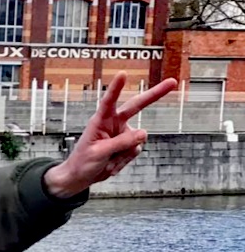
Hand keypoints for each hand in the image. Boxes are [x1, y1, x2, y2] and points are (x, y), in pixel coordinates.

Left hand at [43, 76, 175, 196]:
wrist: (80, 177)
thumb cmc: (82, 162)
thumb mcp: (99, 153)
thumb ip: (121, 142)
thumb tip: (144, 133)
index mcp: (101, 121)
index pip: (109, 101)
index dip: (116, 88)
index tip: (123, 74)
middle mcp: (114, 123)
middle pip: (137, 106)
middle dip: (155, 94)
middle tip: (172, 82)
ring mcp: (122, 134)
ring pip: (137, 140)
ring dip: (123, 155)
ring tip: (107, 162)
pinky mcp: (127, 145)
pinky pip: (135, 151)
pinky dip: (124, 161)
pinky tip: (111, 166)